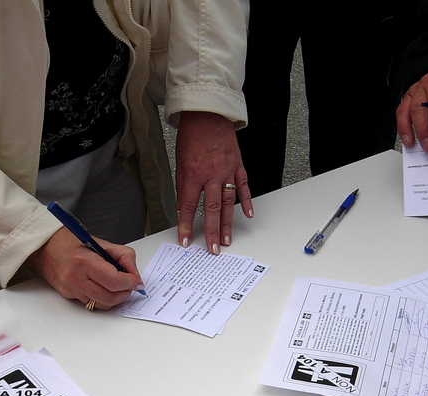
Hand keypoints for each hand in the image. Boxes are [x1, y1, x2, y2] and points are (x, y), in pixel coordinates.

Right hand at [28, 227, 143, 308]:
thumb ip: (123, 257)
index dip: (130, 283)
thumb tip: (135, 275)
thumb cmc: (70, 241)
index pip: (114, 280)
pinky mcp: (67, 295)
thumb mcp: (101, 242)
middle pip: (109, 297)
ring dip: (114, 298)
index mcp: (85, 261)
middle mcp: (75, 277)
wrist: (44, 246)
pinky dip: (101, 298)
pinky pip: (90, 303)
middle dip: (125, 293)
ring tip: (118, 287)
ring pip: (101, 304)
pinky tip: (102, 287)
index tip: (137, 282)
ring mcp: (70, 289)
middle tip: (130, 286)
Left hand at [175, 111, 253, 253]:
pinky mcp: (238, 166)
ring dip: (228, 223)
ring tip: (227, 240)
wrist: (208, 114)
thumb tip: (182, 205)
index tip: (185, 241)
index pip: (187, 206)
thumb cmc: (191, 135)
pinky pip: (243, 186)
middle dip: (211, 231)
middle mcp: (211, 175)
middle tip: (213, 249)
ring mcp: (227, 171)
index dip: (185, 225)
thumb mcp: (180, 161)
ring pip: (229, 202)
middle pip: (211, 209)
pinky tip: (248, 214)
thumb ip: (183, 185)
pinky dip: (246, 201)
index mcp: (193, 174)